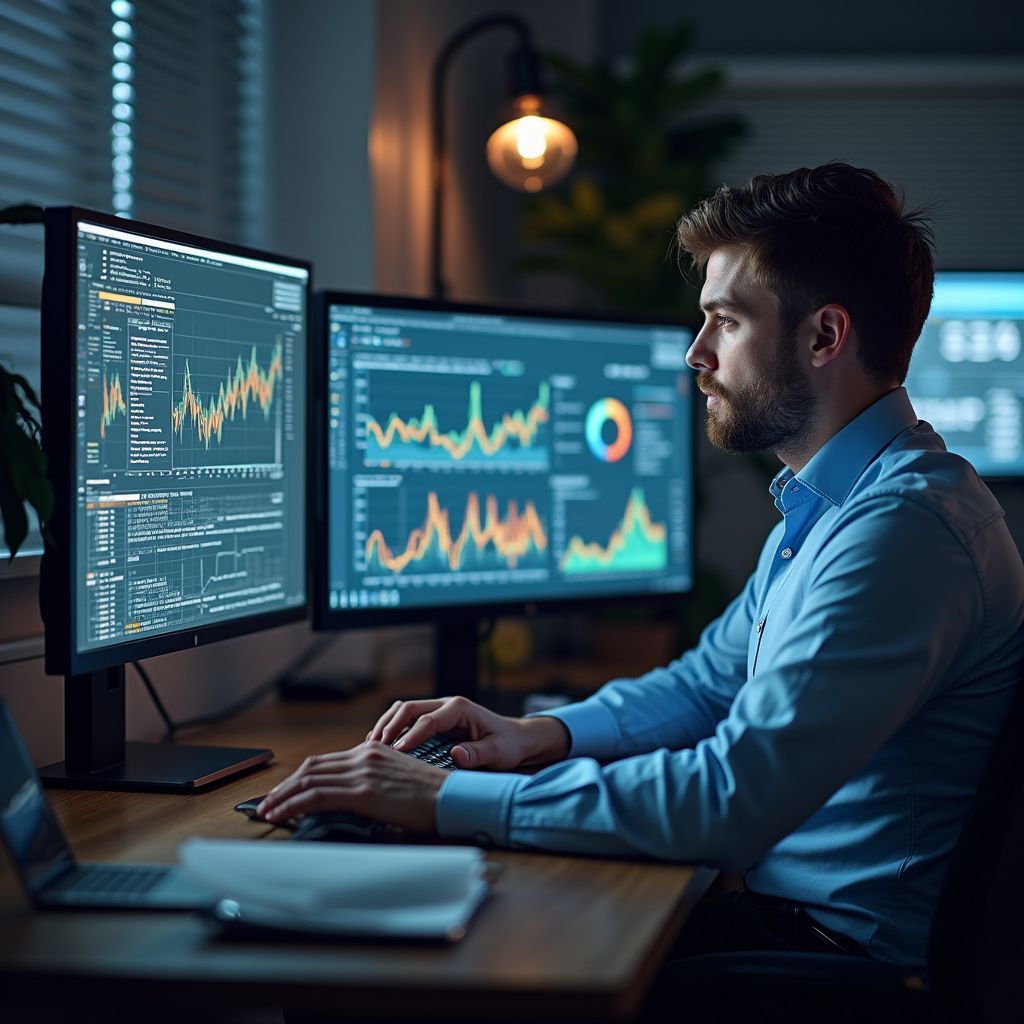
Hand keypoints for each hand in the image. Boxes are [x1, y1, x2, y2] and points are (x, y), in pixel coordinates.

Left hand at [256, 741, 446, 832]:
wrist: (454, 798)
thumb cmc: (431, 796)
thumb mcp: (397, 778)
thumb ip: (372, 780)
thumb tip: (348, 797)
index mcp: (372, 750)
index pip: (323, 761)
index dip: (298, 778)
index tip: (283, 792)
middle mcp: (364, 755)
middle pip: (311, 768)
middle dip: (284, 787)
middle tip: (266, 803)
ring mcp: (363, 772)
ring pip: (308, 780)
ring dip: (281, 797)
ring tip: (266, 811)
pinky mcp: (364, 791)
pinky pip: (317, 795)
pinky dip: (292, 804)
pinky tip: (281, 815)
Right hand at [367, 695, 568, 771]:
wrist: (515, 739)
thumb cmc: (508, 745)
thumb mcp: (498, 752)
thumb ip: (478, 754)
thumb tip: (456, 755)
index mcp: (459, 709)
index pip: (427, 721)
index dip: (409, 736)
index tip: (395, 753)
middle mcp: (446, 705)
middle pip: (409, 708)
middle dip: (390, 726)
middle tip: (375, 748)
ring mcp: (439, 710)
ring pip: (404, 710)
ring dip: (387, 725)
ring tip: (371, 745)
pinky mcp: (435, 720)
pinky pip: (408, 719)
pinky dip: (392, 728)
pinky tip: (382, 745)